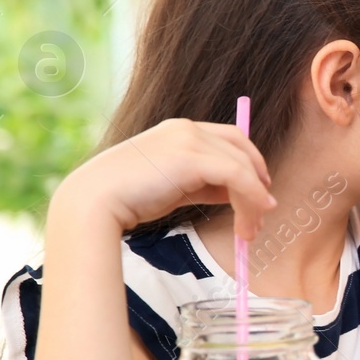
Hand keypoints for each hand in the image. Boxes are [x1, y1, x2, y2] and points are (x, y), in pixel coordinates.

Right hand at [56, 118, 274, 239]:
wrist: (95, 201)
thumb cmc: (128, 198)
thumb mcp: (172, 186)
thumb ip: (202, 184)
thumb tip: (234, 195)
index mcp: (178, 130)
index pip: (229, 139)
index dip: (250, 163)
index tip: (259, 191)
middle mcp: (186, 129)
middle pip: (241, 149)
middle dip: (257, 181)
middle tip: (264, 211)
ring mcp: (189, 139)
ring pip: (242, 166)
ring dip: (254, 200)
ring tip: (251, 230)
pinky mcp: (192, 157)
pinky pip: (238, 176)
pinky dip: (252, 198)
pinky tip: (252, 218)